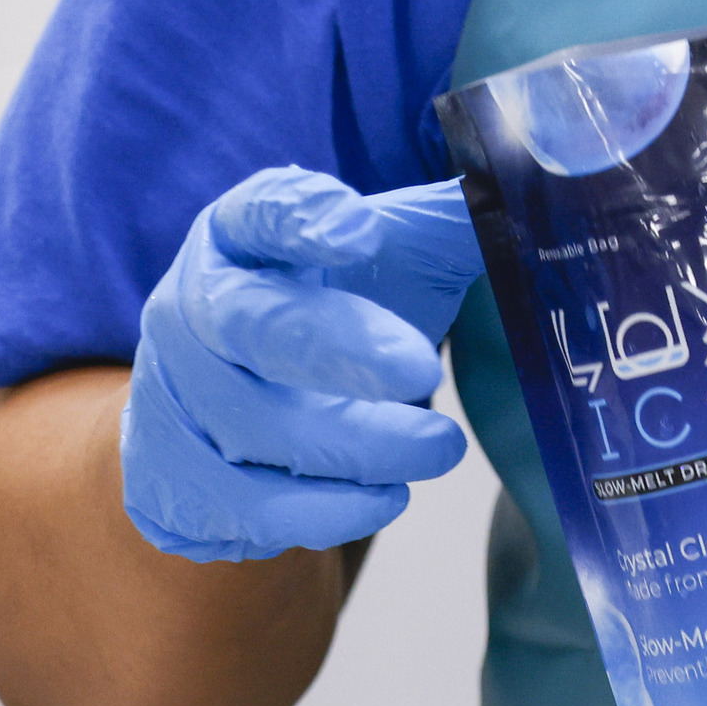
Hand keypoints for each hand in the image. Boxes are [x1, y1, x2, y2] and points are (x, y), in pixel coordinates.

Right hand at [121, 170, 482, 563]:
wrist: (231, 408)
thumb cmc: (330, 310)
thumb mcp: (390, 256)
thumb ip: (454, 225)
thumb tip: (534, 195)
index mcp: (241, 239)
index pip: (258, 212)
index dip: (301, 218)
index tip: (362, 230)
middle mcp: (192, 310)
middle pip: (251, 324)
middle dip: (339, 348)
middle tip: (422, 370)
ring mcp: (172, 401)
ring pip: (255, 427)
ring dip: (357, 445)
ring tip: (441, 446)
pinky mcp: (176, 483)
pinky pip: (248, 506)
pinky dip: (326, 510)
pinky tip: (387, 497)